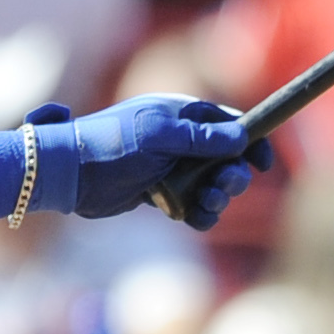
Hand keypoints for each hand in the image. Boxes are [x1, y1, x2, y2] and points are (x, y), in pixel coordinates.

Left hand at [25, 98, 271, 230]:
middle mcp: (180, 140)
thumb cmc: (111, 145)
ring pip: (210, 187)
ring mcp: (170, 168)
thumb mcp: (158, 136)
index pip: (229, 124)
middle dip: (231, 177)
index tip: (263, 164)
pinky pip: (191, 206)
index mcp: (181, 115)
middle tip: (221, 187)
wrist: (70, 174)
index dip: (250, 142)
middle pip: (226, 160)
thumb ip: (200, 138)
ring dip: (215, 199)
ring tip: (204, 204)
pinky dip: (198, 214)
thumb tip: (241, 136)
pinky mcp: (159, 194)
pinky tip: (194, 218)